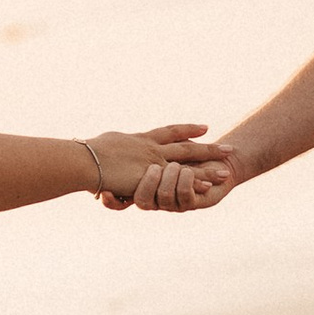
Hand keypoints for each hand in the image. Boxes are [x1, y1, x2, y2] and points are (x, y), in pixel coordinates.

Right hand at [84, 124, 235, 212]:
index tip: (204, 128)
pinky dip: (192, 183)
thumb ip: (110, 146)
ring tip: (226, 170)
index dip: (187, 130)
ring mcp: (154, 162)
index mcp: (140, 139)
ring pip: (187, 163)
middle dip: (208, 148)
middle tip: (228, 148)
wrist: (86, 160)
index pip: (169, 132)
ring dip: (208, 167)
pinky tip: (209, 186)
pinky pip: (175, 180)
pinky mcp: (151, 177)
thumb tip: (102, 144)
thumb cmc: (86, 153)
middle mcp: (152, 149)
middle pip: (186, 146)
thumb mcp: (103, 144)